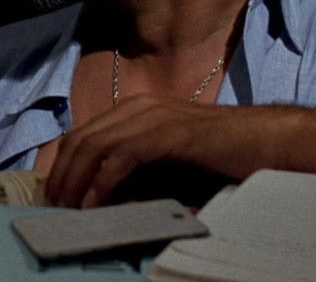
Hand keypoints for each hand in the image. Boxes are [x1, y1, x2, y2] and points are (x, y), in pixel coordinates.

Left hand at [44, 95, 270, 207]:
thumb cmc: (217, 155)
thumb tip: (101, 195)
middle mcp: (136, 107)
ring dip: (76, 179)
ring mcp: (151, 116)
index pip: (82, 134)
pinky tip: (96, 202)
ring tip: (68, 208)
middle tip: (53, 206)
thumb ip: (135, 169)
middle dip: (61, 174)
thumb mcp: (166, 160)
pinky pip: (121, 156)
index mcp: (134, 110)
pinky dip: (103, 181)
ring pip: (94, 146)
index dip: (62, 164)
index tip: (54, 194)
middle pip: (79, 139)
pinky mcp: (166, 132)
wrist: (261, 141)